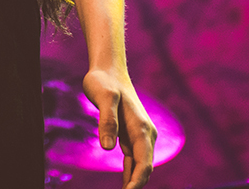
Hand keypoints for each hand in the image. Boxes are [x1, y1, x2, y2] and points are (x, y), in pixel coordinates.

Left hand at [83, 68, 156, 188]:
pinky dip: (130, 173)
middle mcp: (145, 134)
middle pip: (144, 168)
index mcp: (142, 128)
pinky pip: (133, 159)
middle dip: (136, 185)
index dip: (137, 181)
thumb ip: (107, 122)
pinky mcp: (131, 135)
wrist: (109, 70)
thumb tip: (109, 148)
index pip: (144, 163)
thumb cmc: (104, 82)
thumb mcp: (103, 98)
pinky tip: (125, 184)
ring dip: (133, 182)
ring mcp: (139, 135)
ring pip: (140, 166)